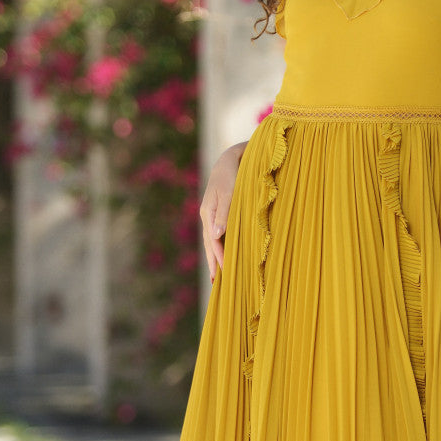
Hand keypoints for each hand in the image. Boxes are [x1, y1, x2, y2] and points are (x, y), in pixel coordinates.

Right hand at [201, 142, 246, 280]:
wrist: (232, 156)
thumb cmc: (232, 172)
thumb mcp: (229, 191)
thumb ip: (224, 212)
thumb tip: (216, 235)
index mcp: (208, 212)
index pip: (212, 241)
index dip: (218, 257)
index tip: (224, 272)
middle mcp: (208, 215)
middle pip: (209, 244)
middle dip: (213, 262)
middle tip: (216, 283)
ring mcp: (213, 214)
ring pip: (213, 240)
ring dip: (215, 256)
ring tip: (218, 274)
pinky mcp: (221, 211)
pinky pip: (219, 233)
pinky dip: (220, 245)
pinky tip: (224, 252)